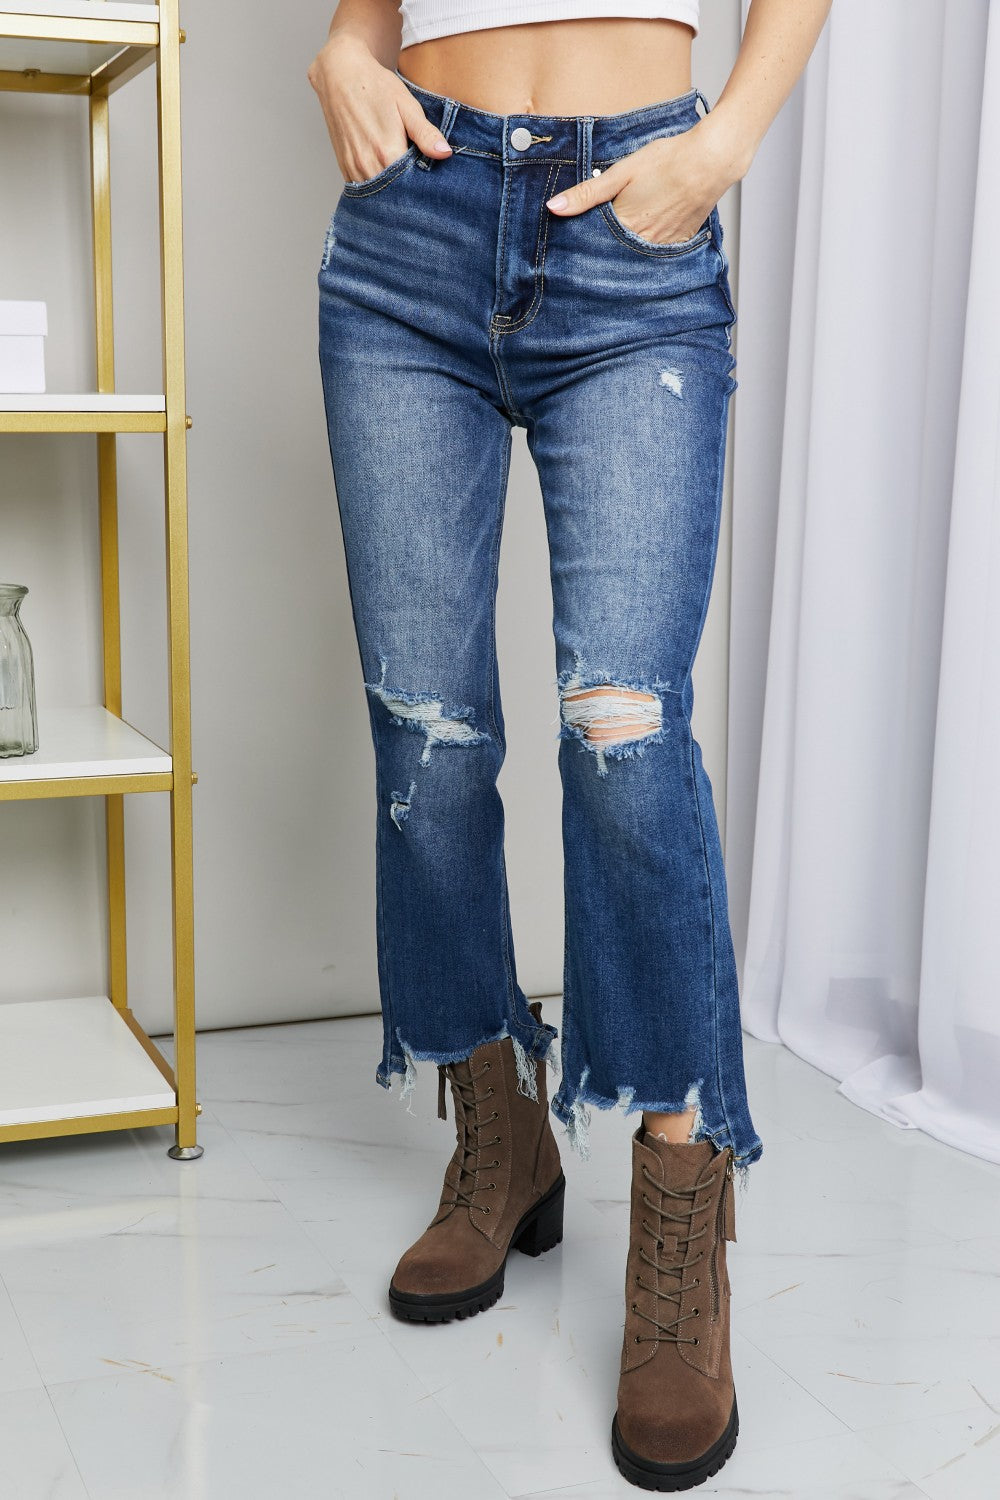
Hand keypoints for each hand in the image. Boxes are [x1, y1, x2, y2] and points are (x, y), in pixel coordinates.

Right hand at [307, 33, 452, 183]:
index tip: (432, 183)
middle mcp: (368, 166)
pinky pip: (364, 191)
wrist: (340, 74)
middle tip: (420, 186)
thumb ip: (425, 134)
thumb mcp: (406, 106)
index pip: (412, 186)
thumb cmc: (376, 86)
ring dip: (391, 193)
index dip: (424, 186)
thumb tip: (445, 153)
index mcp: (387, 153)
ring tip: (403, 183)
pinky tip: (386, 177)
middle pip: (395, 194)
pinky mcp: (345, 168)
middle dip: (408, 193)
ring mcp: (354, 169)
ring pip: (378, 196)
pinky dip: (376, 188)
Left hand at [545, 114, 744, 244]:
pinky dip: (646, 248)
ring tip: (621, 239)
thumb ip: (587, 193)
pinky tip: (644, 236)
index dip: (582, 243)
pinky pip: (656, 253)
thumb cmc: (668, 161)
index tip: (571, 244)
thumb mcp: (622, 172)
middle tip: (594, 246)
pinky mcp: (679, 243)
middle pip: (613, 255)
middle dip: (602, 252)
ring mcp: (663, 246)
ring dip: (625, 251)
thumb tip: (553, 208)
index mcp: (625, 227)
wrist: (712, 160)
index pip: (594, 245)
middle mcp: (643, 243)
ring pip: (635, 256)